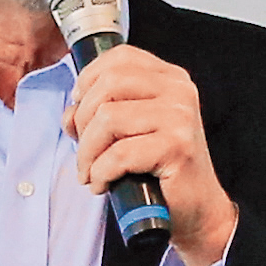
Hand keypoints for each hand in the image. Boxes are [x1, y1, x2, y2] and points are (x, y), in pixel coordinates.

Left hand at [64, 47, 239, 265]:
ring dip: (88, 152)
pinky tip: (102, 184)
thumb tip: (69, 113)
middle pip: (108, 84)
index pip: (120, 57)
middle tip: (84, 151)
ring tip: (90, 172)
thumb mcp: (127, 132)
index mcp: (169, 78)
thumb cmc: (159, 169)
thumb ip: (96, 114)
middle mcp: (178, 91)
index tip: (79, 108)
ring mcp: (180, 117)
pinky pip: (119, 153)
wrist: (196, 208)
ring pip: (108, 118)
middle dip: (83, 120)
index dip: (88, 79)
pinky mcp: (177, 146)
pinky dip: (101, 172)